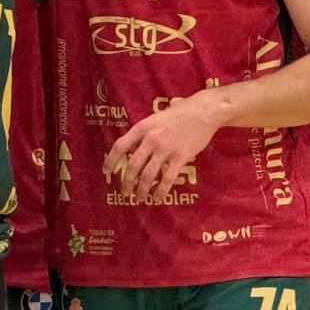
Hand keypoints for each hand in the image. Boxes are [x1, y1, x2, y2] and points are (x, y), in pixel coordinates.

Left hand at [105, 93, 219, 203]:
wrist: (203, 111)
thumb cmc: (179, 113)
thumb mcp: (155, 118)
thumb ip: (144, 132)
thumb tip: (132, 147)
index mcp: (141, 127)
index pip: (120, 146)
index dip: (111, 160)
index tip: (106, 172)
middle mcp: (150, 139)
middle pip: (133, 165)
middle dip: (126, 182)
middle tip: (124, 192)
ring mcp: (165, 149)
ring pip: (148, 175)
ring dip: (141, 189)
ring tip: (139, 198)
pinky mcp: (180, 157)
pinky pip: (168, 178)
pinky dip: (161, 191)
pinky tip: (157, 198)